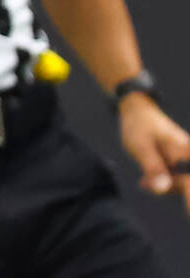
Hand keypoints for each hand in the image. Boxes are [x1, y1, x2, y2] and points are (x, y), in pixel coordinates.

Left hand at [118, 93, 189, 214]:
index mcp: (187, 151)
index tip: (187, 207)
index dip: (189, 197)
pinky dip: (162, 183)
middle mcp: (189, 157)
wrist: (135, 112)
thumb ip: (153, 167)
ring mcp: (185, 161)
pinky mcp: (178, 164)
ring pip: (181, 185)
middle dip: (176, 190)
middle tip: (152, 187)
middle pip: (187, 184)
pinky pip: (174, 180)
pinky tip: (145, 181)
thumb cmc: (139, 126)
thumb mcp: (142, 146)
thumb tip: (162, 189)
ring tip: (144, 181)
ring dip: (165, 187)